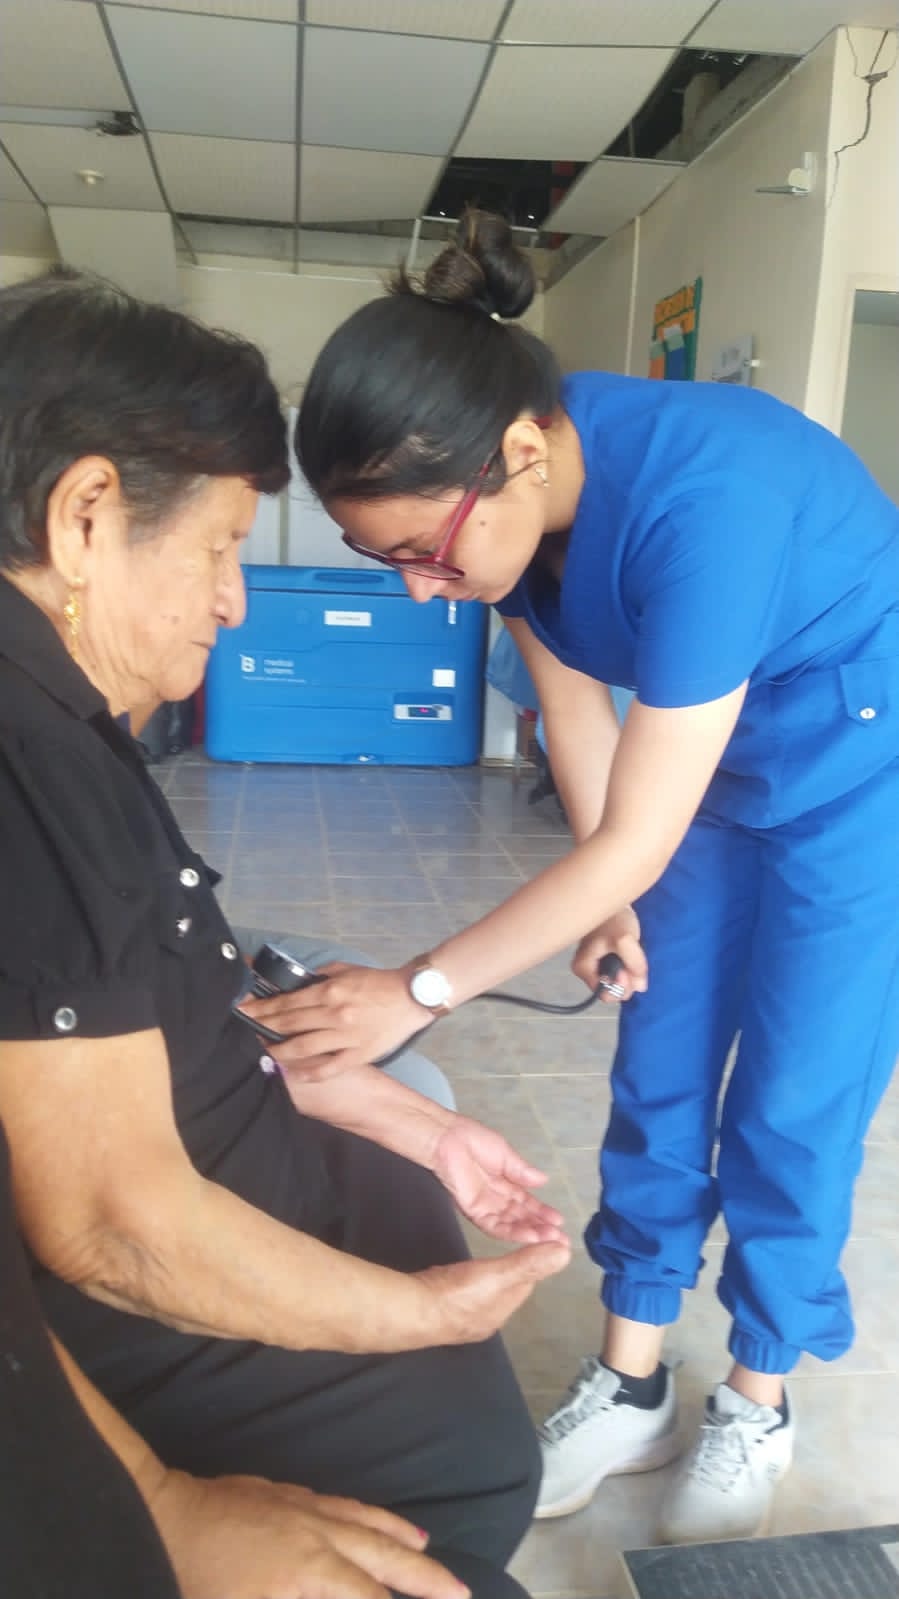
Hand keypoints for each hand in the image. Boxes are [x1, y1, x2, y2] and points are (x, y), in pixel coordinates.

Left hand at [151, 1471, 466, 1598]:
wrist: (159, 1515)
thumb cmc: (195, 1581)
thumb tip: (340, 1597)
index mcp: (311, 1574)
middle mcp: (318, 1536)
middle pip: (383, 1558)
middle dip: (426, 1579)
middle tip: (463, 1593)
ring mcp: (301, 1508)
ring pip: (365, 1522)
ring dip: (400, 1539)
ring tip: (428, 1550)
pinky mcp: (282, 1493)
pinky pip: (339, 1501)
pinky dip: (364, 1511)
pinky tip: (367, 1516)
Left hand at [239, 963, 430, 1082]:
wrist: (412, 996)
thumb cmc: (378, 981)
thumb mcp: (346, 970)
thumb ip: (319, 977)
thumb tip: (296, 985)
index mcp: (331, 991)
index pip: (288, 1002)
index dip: (263, 1007)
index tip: (245, 1010)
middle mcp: (335, 1014)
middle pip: (290, 1024)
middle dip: (263, 1027)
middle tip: (244, 1030)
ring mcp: (347, 1037)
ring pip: (304, 1048)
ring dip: (279, 1051)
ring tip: (263, 1053)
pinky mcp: (359, 1054)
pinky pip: (330, 1068)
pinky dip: (309, 1072)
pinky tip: (293, 1074)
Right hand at [415, 1241, 570, 1344]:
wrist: (412, 1312)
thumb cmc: (457, 1294)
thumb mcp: (498, 1274)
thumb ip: (529, 1262)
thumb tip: (566, 1252)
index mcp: (500, 1312)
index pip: (524, 1286)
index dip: (531, 1265)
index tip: (535, 1247)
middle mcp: (484, 1321)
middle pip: (504, 1293)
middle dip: (511, 1274)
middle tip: (513, 1251)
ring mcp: (460, 1319)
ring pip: (482, 1296)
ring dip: (487, 1280)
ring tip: (486, 1264)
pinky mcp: (440, 1312)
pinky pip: (461, 1296)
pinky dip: (465, 1285)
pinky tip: (458, 1279)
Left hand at [431, 1116, 567, 1244]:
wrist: (450, 1138)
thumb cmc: (473, 1139)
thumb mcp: (506, 1154)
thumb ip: (522, 1171)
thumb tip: (543, 1180)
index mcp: (506, 1183)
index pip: (527, 1203)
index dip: (543, 1213)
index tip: (560, 1221)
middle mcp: (496, 1198)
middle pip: (521, 1218)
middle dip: (541, 1228)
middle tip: (560, 1238)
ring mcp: (485, 1206)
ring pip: (511, 1225)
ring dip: (531, 1233)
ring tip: (550, 1239)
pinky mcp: (474, 1211)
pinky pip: (494, 1226)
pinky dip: (512, 1232)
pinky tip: (529, 1236)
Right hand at [571, 907, 647, 1001]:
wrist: (617, 902)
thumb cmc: (614, 918)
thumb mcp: (624, 940)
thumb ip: (634, 964)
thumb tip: (641, 985)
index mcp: (583, 968)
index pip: (603, 993)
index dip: (618, 986)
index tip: (626, 970)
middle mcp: (589, 971)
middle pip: (612, 992)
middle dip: (627, 983)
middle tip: (634, 966)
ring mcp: (600, 968)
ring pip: (619, 985)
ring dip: (631, 977)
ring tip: (634, 959)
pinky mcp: (610, 963)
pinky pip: (623, 976)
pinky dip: (631, 971)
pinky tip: (633, 958)